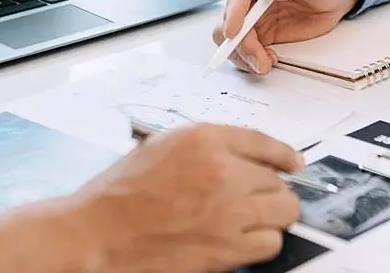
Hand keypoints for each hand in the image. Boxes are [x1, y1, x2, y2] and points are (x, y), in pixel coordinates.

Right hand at [71, 124, 302, 272]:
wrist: (96, 234)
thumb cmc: (119, 195)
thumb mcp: (162, 147)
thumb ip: (208, 146)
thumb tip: (246, 156)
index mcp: (204, 140)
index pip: (263, 141)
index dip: (283, 154)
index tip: (293, 163)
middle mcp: (222, 170)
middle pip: (278, 180)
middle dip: (271, 190)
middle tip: (258, 199)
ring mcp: (229, 210)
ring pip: (285, 211)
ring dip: (273, 216)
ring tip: (254, 220)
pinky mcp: (228, 248)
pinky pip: (271, 243)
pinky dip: (264, 242)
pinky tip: (245, 240)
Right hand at [213, 0, 363, 74]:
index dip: (234, 12)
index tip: (234, 32)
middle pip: (230, 17)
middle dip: (240, 42)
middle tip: (259, 59)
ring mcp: (254, 12)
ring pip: (233, 36)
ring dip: (243, 54)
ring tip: (265, 63)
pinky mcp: (261, 30)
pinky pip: (245, 47)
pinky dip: (251, 58)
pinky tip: (268, 60)